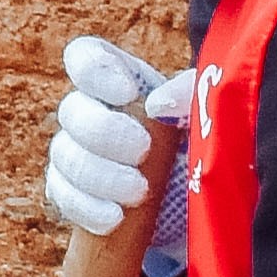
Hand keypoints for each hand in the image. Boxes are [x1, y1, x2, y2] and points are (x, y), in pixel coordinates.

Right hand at [42, 37, 188, 238]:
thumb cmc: (208, 141)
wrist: (206, 196)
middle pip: (70, 111)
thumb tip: (158, 103)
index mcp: (121, 80)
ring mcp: (78, 156)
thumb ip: (193, 93)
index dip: (94, 71)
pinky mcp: (77, 197)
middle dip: (104, 133)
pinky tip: (115, 218)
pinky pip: (64, 199)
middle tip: (142, 151)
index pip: (85, 58)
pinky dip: (88, 209)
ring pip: (64, 157)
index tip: (127, 93)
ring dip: (99, 176)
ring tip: (139, 193)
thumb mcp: (212, 110)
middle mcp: (92, 113)